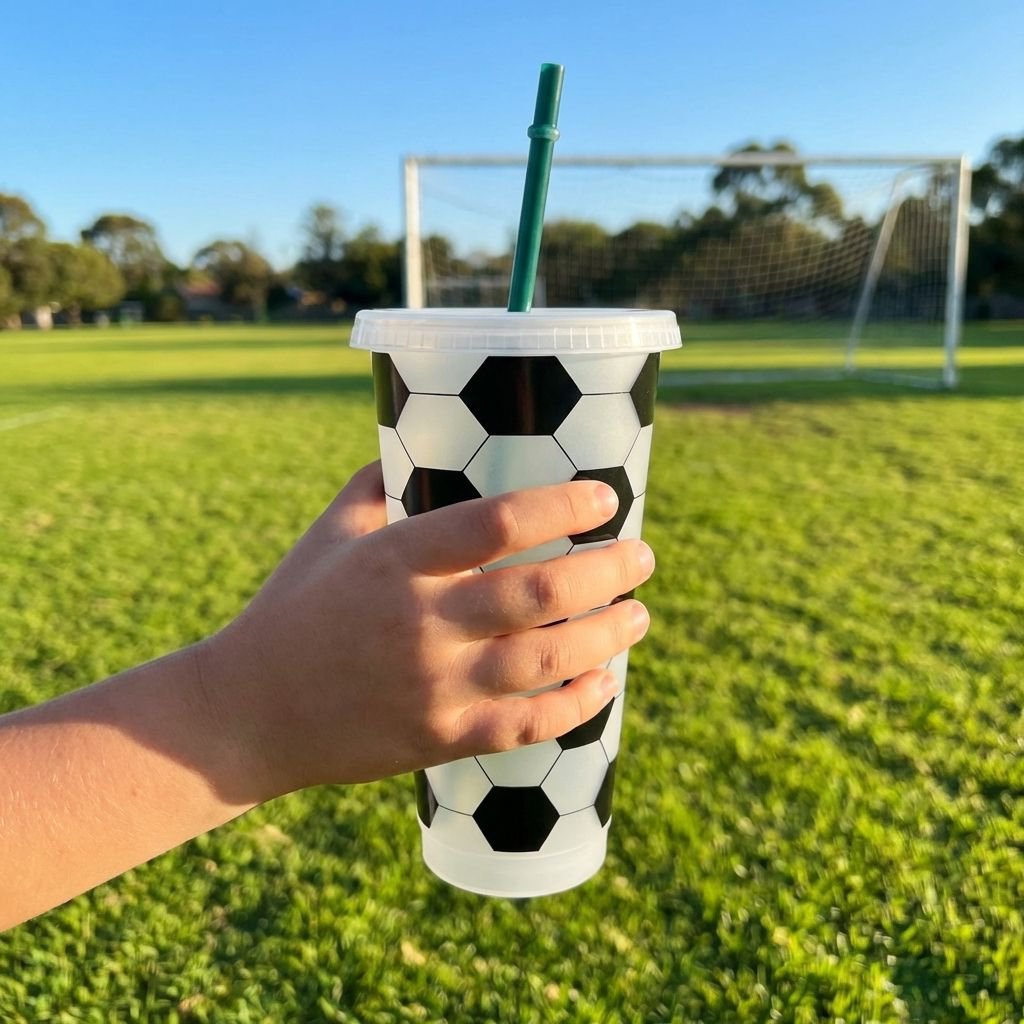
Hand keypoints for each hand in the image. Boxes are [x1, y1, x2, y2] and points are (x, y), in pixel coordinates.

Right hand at [201, 461, 654, 798]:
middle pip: (542, 593)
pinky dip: (576, 704)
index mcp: (396, 560)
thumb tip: (418, 441)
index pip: (500, 522)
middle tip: (642, 557)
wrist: (247, 713)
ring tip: (638, 614)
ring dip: (606, 634)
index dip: (564, 504)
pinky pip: (526, 725)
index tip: (605, 496)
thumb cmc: (291, 610)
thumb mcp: (328, 534)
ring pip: (547, 659)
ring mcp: (434, 686)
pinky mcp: (440, 738)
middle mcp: (421, 622)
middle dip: (609, 571)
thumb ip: (375, 484)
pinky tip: (603, 683)